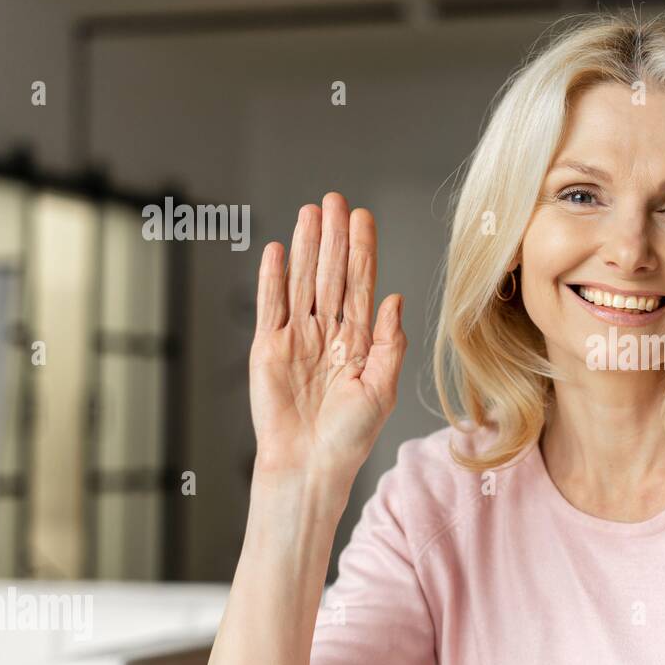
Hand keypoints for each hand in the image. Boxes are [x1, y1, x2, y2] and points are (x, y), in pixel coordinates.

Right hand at [248, 192, 405, 481]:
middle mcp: (328, 333)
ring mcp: (297, 338)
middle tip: (335, 200)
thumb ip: (389, 343)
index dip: (362, 251)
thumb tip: (397, 298)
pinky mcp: (267, 348)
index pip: (361, 285)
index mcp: (359, 341)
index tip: (363, 218)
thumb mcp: (381, 388)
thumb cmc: (349, 436)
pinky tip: (276, 249)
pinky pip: (271, 306)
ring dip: (304, 247)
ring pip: (301, 282)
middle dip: (334, 237)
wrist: (310, 464)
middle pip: (331, 274)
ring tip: (309, 213)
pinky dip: (272, 278)